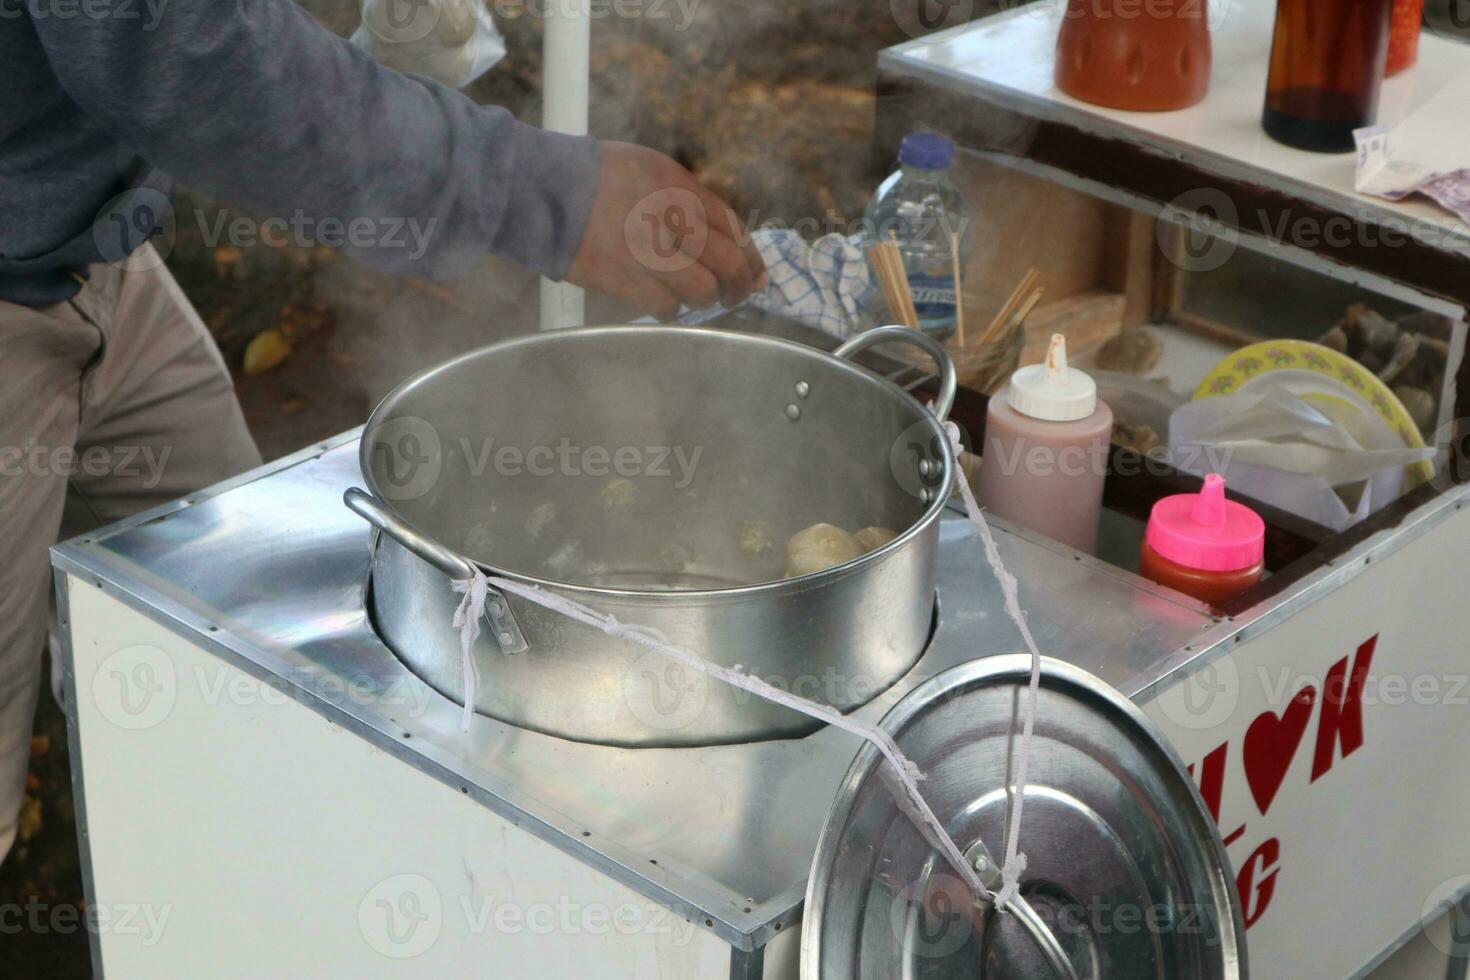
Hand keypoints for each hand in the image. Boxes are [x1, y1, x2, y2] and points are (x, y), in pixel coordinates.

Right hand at [566, 142, 766, 319]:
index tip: (756, 273)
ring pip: (700, 289)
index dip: (751, 256)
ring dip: (702, 299)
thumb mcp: (649, 167)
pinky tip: (665, 305)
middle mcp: (670, 216)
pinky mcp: (623, 277)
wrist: (542, 187)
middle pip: (727, 262)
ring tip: (693, 298)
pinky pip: (664, 306)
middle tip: (736, 296)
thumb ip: (688, 196)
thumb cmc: (594, 175)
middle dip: (739, 285)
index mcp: (679, 185)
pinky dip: (671, 310)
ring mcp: (646, 249)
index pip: (733, 227)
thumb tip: (722, 235)